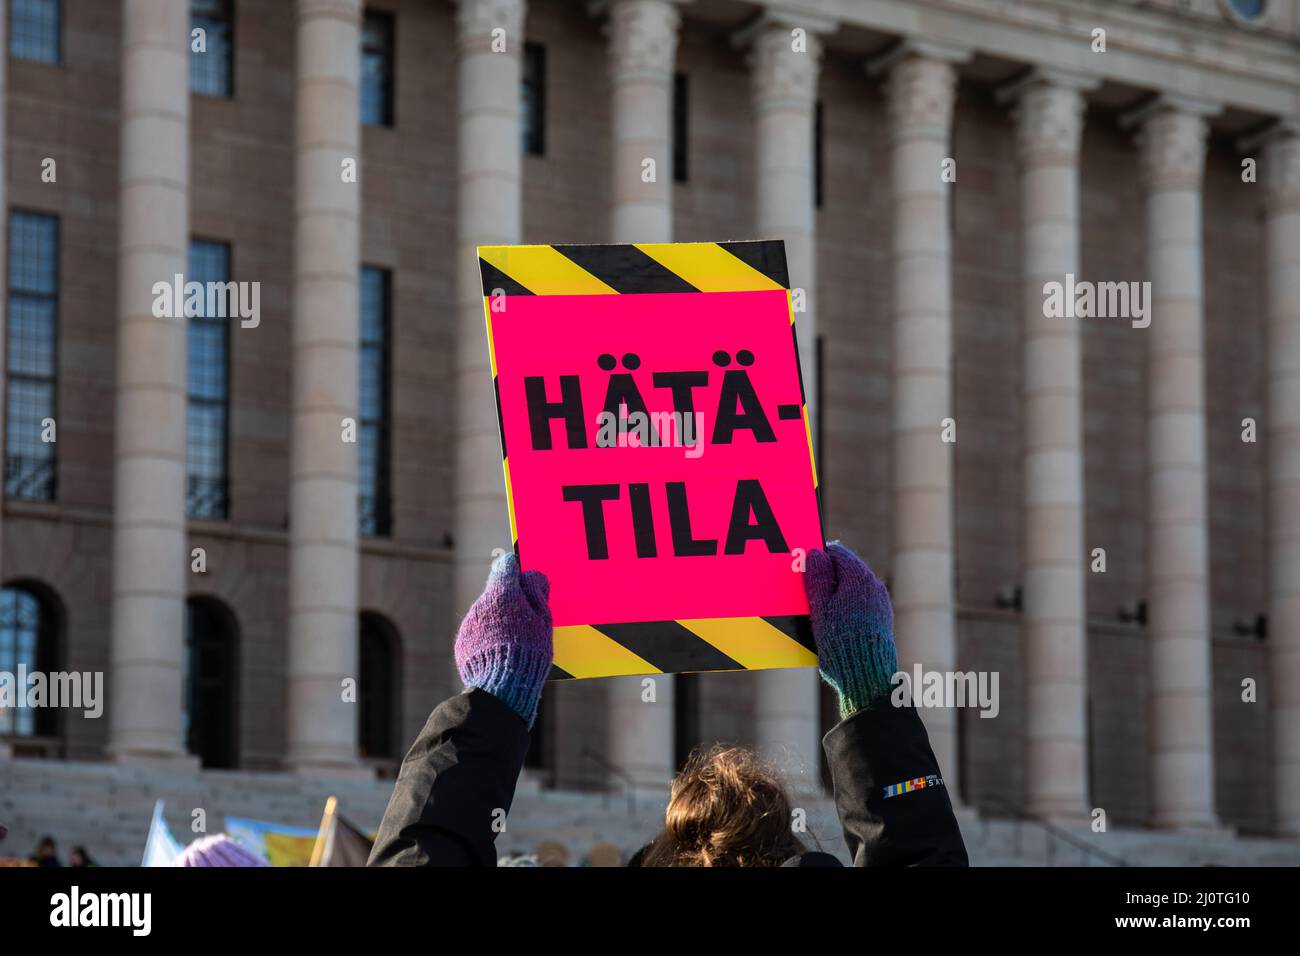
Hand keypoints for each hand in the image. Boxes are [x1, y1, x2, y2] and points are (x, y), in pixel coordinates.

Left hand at [454, 552, 552, 726]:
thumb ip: (537, 592)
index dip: (518, 571)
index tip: (527, 583)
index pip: (507, 565)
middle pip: (497, 591)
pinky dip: (488, 637)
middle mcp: (482, 603)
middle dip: (510, 600)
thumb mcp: (543, 620)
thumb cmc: (529, 652)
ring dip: (499, 620)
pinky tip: (501, 653)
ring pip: (487, 612)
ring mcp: (469, 622)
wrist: (501, 687)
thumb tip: (531, 575)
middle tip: (527, 620)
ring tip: (515, 642)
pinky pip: (478, 631)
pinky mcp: (462, 641)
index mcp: (503, 593)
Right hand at [803, 543, 898, 718]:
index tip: (803, 567)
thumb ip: (817, 576)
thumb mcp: (821, 606)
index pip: (837, 553)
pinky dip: (845, 607)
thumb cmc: (841, 641)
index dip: (818, 556)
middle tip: (806, 590)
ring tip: (817, 610)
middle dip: (825, 576)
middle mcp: (874, 586)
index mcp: (860, 577)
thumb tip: (816, 553)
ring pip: (852, 588)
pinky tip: (833, 623)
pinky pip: (859, 605)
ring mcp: (880, 604)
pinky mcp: (881, 620)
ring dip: (835, 593)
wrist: (867, 676)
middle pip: (846, 570)